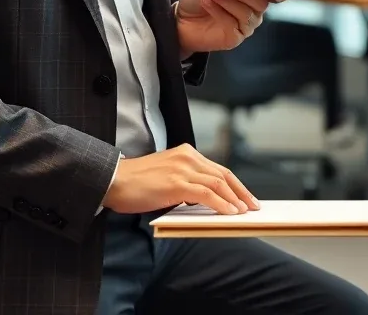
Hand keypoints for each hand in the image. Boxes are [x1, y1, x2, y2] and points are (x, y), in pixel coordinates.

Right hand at [103, 143, 259, 214]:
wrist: (113, 180)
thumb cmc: (137, 184)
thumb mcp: (167, 178)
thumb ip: (186, 183)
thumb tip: (205, 200)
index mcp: (187, 153)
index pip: (218, 169)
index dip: (235, 184)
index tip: (246, 197)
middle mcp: (188, 157)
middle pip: (223, 174)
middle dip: (241, 191)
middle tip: (253, 206)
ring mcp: (183, 168)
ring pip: (218, 183)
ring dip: (235, 199)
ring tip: (245, 212)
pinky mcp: (176, 182)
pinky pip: (206, 193)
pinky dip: (221, 203)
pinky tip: (229, 213)